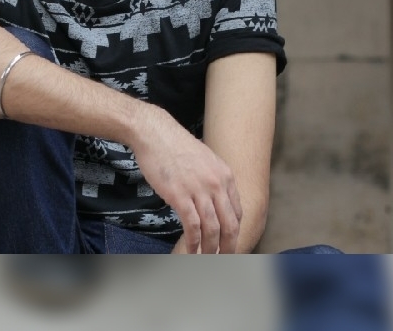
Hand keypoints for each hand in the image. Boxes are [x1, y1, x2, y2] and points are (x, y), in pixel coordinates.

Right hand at [129, 105, 241, 253]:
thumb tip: (213, 198)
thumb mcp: (204, 158)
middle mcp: (216, 183)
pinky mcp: (180, 196)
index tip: (230, 241)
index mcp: (224, 174)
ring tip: (207, 259)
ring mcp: (199, 189)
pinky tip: (191, 250)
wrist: (154, 132)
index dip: (235, 230)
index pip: (237, 210)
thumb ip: (212, 178)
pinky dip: (194, 242)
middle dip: (229, 245)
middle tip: (224, 258)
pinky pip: (193, 226)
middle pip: (230, 223)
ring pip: (213, 228)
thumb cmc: (174, 145)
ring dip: (211, 248)